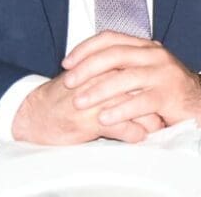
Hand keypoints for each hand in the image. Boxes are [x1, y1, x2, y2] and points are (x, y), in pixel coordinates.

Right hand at [11, 71, 158, 144]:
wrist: (34, 113)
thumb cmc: (63, 95)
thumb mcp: (88, 74)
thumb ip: (111, 69)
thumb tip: (141, 73)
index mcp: (101, 63)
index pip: (134, 66)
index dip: (150, 78)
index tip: (162, 90)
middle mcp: (99, 77)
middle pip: (138, 83)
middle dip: (153, 98)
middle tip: (165, 109)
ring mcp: (94, 98)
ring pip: (132, 104)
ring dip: (148, 117)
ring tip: (156, 125)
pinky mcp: (88, 120)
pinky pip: (119, 126)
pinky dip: (132, 132)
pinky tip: (138, 136)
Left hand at [61, 31, 200, 128]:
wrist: (199, 104)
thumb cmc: (164, 90)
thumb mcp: (142, 73)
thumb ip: (120, 68)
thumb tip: (83, 68)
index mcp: (144, 46)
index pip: (111, 38)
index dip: (86, 49)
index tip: (67, 63)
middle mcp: (154, 55)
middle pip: (115, 54)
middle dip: (87, 68)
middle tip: (69, 82)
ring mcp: (164, 73)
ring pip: (126, 77)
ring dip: (99, 90)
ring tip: (80, 102)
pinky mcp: (170, 94)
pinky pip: (141, 101)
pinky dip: (120, 109)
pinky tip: (104, 118)